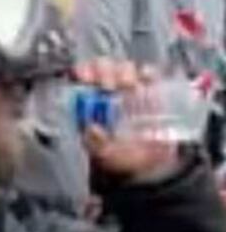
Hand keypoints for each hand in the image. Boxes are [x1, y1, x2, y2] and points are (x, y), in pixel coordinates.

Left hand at [76, 58, 180, 180]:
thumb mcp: (102, 153)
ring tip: (128, 86)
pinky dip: (148, 73)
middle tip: (108, 86)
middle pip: (102, 66)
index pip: (80, 76)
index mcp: (88, 101)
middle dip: (103, 70)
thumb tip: (92, 128)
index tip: (86, 77)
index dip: (82, 71)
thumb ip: (95, 142)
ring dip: (124, 72)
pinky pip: (149, 75)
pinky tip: (147, 80)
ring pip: (124, 67)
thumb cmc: (117, 157)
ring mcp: (129, 89)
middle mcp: (106, 90)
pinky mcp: (151, 92)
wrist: (146, 165)